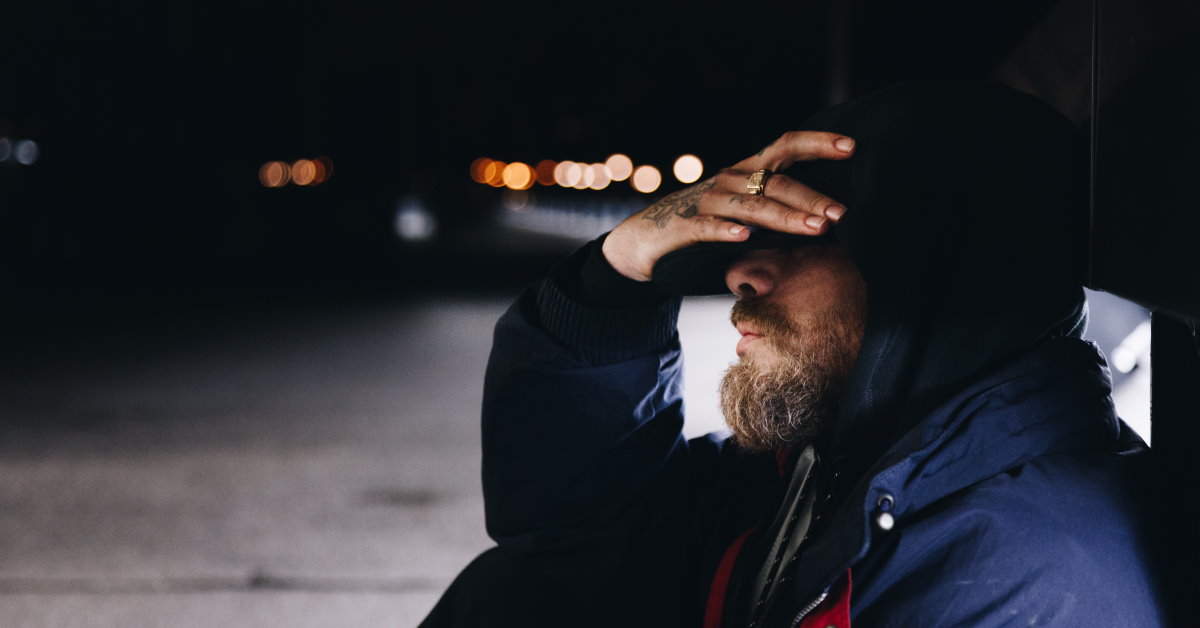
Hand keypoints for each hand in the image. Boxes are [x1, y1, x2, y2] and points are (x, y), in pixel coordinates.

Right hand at [601, 132, 855, 280]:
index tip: (851, 146)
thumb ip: (777, 213)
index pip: (784, 148)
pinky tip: (747, 238)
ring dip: (785, 217)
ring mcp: (705, 203)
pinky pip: (707, 227)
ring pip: (751, 206)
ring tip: (816, 229)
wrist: (644, 242)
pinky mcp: (683, 227)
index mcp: (745, 173)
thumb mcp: (744, 215)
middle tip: (841, 215)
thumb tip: (828, 222)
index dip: (817, 143)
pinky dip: (726, 231)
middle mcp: (728, 181)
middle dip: (812, 198)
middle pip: (775, 183)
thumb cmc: (703, 228)